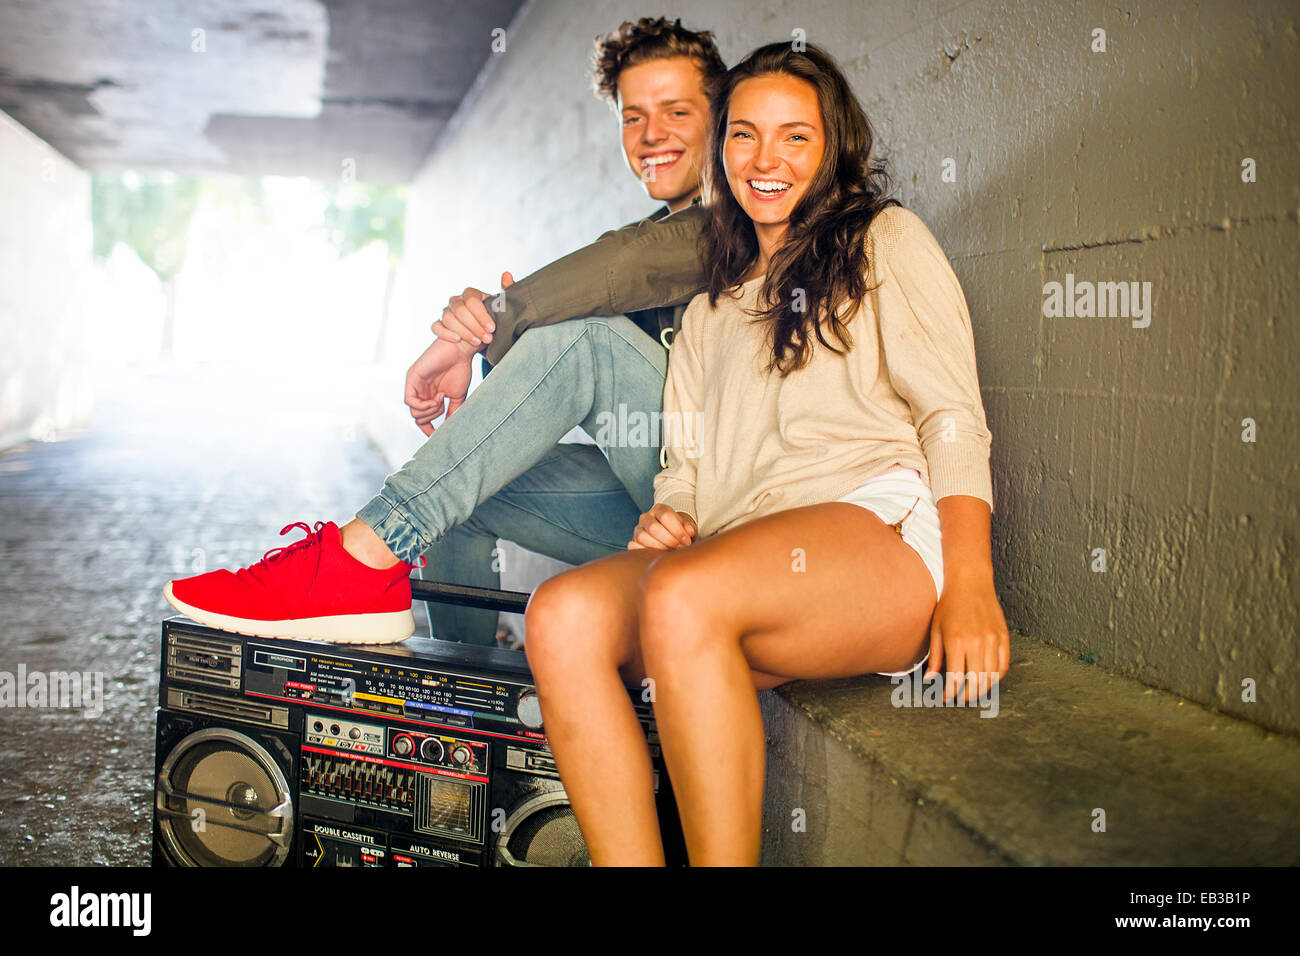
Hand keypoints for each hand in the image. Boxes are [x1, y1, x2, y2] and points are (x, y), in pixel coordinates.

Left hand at [404, 338, 473, 434]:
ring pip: (414, 412)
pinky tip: (436, 399)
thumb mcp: (457, 397)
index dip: (429, 429)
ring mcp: (415, 384)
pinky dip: (423, 406)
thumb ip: (452, 412)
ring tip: (441, 399)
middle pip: (418, 417)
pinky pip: (410, 401)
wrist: (461, 350)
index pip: (423, 418)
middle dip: (432, 417)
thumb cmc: (461, 369)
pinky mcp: (412, 378)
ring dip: (430, 411)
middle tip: (444, 405)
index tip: (438, 435)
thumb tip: (449, 429)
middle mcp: (420, 391)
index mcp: (430, 395)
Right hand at [430, 272, 514, 347]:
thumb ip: (506, 292)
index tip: (492, 328)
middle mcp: (457, 301)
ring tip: (477, 342)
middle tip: (487, 338)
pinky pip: (436, 326)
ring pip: (448, 318)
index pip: (472, 299)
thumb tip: (507, 275)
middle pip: (460, 309)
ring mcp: (446, 312)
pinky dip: (446, 333)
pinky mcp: (439, 325)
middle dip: (474, 326)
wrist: (483, 343)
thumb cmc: (493, 326)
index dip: (481, 315)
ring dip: (464, 331)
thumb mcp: (503, 311)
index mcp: (472, 295)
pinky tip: (457, 340)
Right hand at [628, 504, 697, 550]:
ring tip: (670, 552)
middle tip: (680, 548)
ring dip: (658, 547)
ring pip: (642, 537)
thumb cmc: (680, 532)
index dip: (677, 529)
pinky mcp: (633, 542)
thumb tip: (689, 532)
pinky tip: (657, 555)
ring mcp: (638, 529)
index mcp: (659, 509)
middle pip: (653, 527)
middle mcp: (646, 517)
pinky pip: (633, 546)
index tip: (687, 540)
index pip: (665, 515)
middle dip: (669, 540)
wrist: (671, 537)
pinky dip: (644, 552)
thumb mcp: (687, 527)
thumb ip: (689, 528)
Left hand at [924, 570, 1009, 703]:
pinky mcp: (1004, 637)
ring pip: (991, 676)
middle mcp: (976, 642)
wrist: (970, 582)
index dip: (951, 693)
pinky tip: (988, 679)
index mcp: (957, 641)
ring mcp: (993, 640)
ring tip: (974, 692)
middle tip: (961, 699)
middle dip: (968, 695)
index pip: (956, 678)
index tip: (947, 697)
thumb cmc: (949, 605)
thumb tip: (931, 679)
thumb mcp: (936, 629)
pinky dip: (997, 677)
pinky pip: (1004, 665)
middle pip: (976, 682)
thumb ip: (935, 656)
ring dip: (983, 689)